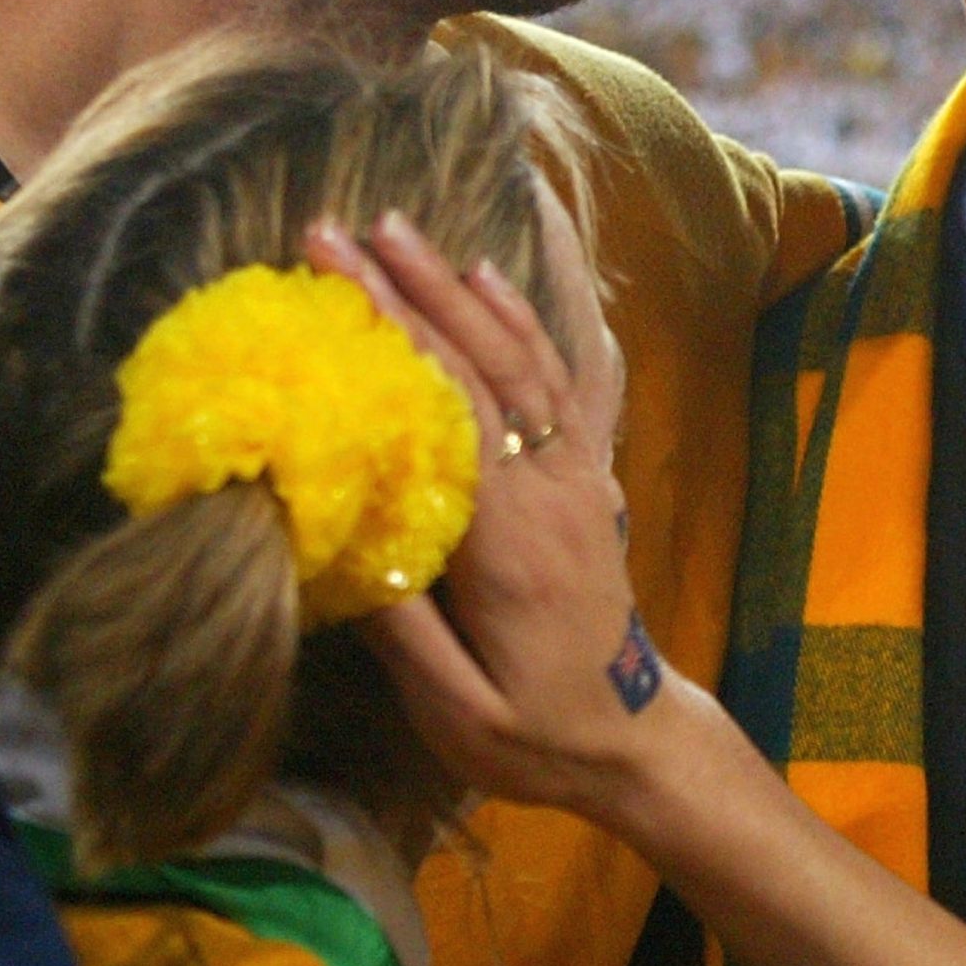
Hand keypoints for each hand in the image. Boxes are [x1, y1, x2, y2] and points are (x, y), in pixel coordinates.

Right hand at [305, 208, 675, 823]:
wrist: (634, 739)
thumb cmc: (534, 734)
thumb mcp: (457, 712)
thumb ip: (406, 632)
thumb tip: (341, 544)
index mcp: (512, 541)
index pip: (451, 410)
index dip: (394, 334)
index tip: (331, 273)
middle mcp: (556, 491)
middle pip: (487, 365)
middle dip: (414, 288)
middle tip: (342, 225)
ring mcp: (582, 479)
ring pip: (532, 361)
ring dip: (468, 289)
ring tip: (407, 230)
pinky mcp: (593, 480)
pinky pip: (580, 383)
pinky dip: (545, 320)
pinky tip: (503, 275)